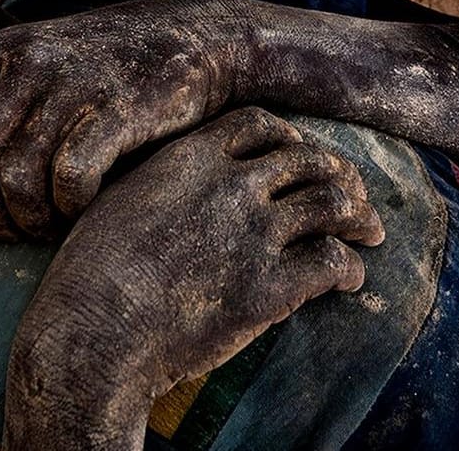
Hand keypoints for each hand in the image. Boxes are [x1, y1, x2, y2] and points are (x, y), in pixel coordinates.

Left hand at [0, 0, 237, 237]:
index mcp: (3, 52)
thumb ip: (1, 103)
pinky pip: (68, 177)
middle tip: (11, 233)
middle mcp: (29, 62)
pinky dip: (67, 207)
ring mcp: (72, 84)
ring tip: (45, 228)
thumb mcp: (48, 64)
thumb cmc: (114, 67)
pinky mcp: (116, 108)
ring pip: (16, 177)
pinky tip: (79, 210)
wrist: (197, 35)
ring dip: (27, 219)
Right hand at [3, 108, 384, 450]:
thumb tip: (174, 189)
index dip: (287, 138)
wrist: (92, 333)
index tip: (300, 155)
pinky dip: (348, 269)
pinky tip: (350, 279)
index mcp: (190, 159)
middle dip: (337, 174)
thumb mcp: (116, 203)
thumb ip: (158, 185)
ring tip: (370, 232)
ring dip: (358, 217)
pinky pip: (329, 263)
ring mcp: (254, 234)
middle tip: (354, 195)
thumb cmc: (89, 277)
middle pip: (307, 160)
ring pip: (331, 204)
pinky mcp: (269, 287)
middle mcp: (230, 185)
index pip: (258, 125)